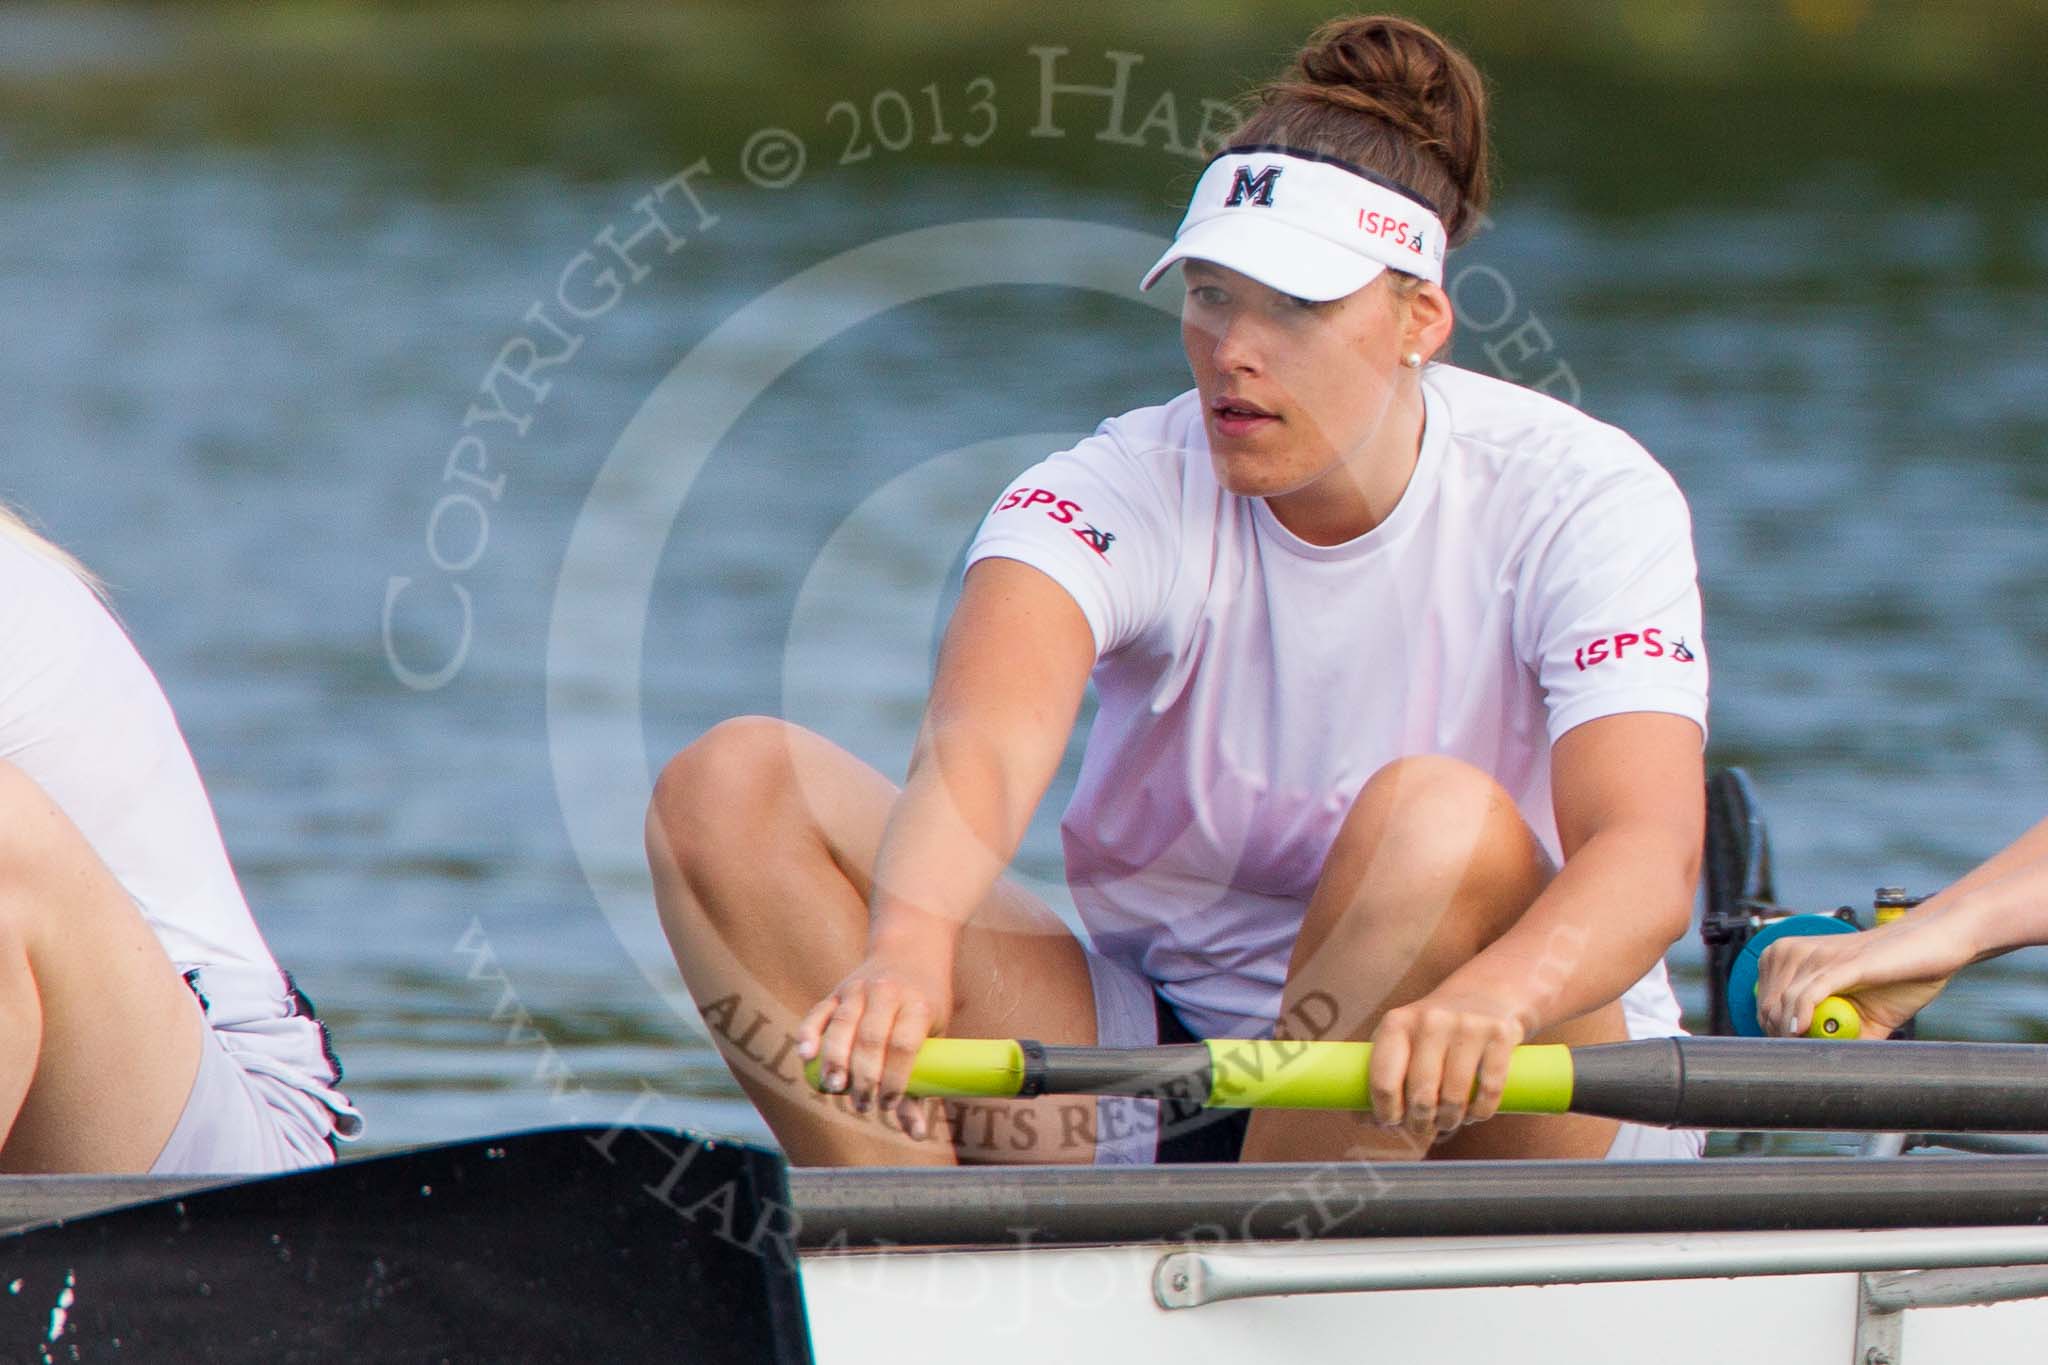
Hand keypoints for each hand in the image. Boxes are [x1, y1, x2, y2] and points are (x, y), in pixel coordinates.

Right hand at [796, 938, 953, 1139]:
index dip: (895, 1078)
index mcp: (918, 1004)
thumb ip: (921, 1081)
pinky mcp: (837, 991)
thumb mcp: (935, 1034)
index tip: (889, 1103)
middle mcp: (886, 993)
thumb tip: (917, 1134)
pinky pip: (819, 1013)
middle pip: (871, 1038)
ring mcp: (858, 989)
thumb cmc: (925, 1003)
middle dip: (864, 1076)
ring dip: (836, 1060)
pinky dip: (810, 1034)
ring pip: (842, 1025)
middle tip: (861, 1103)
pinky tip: (805, 1056)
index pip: (904, 1045)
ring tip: (835, 1088)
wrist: (910, 951)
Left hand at [1367, 989, 1526, 1139]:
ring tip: (1447, 1121)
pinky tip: (1475, 1113)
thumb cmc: (1433, 1028)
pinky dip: (1481, 1112)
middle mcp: (1430, 1021)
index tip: (1392, 1123)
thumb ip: (1382, 1072)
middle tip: (1422, 1128)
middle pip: (1421, 1095)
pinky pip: (1489, 1090)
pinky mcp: (1499, 1034)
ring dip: (1450, 1121)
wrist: (1486, 990)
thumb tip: (1362, 1120)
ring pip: (1455, 1098)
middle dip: (1420, 1123)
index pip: (1383, 1081)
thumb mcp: (1402, 1036)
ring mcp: (1467, 1026)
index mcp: (1397, 1023)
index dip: (1385, 1113)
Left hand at [1755, 910, 1971, 1038]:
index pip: (1764, 1001)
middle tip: (1806, 1052)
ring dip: (1795, 1032)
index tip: (1790, 1050)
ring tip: (1817, 1045)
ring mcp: (1817, 956)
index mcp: (1792, 957)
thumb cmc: (1897, 977)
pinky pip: (1808, 993)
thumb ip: (1840, 1034)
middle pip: (1769, 1005)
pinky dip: (1802, 1013)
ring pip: (1785, 1002)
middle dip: (1782, 1035)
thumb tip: (1819, 1064)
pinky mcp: (1842, 964)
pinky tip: (1802, 1029)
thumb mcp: (1863, 1015)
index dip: (1773, 1030)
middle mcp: (1796, 951)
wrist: (1932, 946)